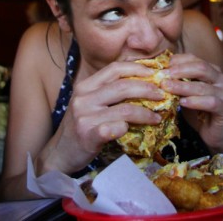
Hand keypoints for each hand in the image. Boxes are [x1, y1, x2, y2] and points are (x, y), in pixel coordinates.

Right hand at [43, 62, 164, 173]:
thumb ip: (108, 91)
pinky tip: (139, 130)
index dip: (137, 68)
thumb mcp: (90, 102)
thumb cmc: (81, 126)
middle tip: (162, 94)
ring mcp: (85, 117)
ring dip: (146, 112)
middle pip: (122, 86)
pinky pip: (114, 128)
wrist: (60, 153)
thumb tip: (142, 79)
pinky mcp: (88, 135)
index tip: (155, 73)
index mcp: (86, 85)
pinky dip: (128, 127)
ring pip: (124, 109)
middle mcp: (84, 98)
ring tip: (158, 116)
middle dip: (147, 89)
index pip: (114, 69)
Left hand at [162, 53, 222, 153]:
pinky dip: (195, 101)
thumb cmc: (199, 112)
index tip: (163, 67)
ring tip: (167, 88)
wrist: (215, 135)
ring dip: (183, 86)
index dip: (178, 61)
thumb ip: (180, 81)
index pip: (195, 59)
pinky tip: (183, 102)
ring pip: (203, 86)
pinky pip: (211, 102)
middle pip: (201, 67)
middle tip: (163, 76)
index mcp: (214, 71)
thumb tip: (160, 72)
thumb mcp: (187, 93)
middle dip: (180, 71)